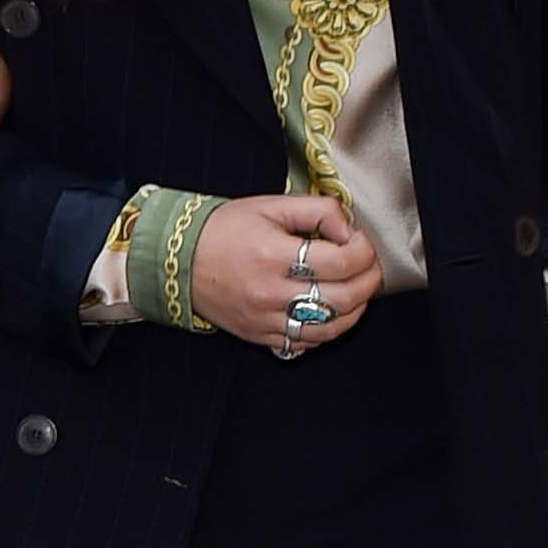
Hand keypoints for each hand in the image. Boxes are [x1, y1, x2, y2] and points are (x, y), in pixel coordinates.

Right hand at [186, 191, 381, 350]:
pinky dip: (329, 329)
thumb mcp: (270, 206)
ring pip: (332, 327)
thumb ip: (317, 210)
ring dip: (356, 308)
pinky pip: (307, 342)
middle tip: (368, 264)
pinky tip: (332, 311)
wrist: (178, 260)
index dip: (363, 250)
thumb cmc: (221, 231)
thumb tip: (348, 228)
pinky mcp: (261, 335)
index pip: (342, 261)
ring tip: (356, 288)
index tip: (359, 241)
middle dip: (369, 279)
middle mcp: (271, 292)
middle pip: (344, 297)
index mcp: (274, 255)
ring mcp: (266, 319)